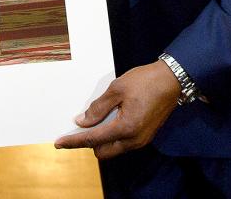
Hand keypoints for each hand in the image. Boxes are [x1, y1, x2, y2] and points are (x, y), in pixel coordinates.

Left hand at [54, 60, 180, 158]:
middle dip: (88, 143)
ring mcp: (141, 140)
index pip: (93, 139)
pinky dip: (112, 136)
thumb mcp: (116, 89)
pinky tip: (108, 120)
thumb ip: (98, 108)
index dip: (74, 142)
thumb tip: (82, 121)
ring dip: (101, 140)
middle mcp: (134, 140)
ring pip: (113, 149)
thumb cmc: (144, 81)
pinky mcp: (145, 136)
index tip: (59, 143)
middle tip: (79, 127)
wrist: (171, 80)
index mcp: (126, 128)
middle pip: (102, 151)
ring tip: (94, 121)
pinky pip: (123, 143)